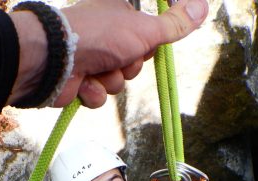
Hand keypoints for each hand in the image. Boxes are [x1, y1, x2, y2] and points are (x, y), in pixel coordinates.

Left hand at [8, 0, 208, 107]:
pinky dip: (95, 92)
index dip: (152, 41)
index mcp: (119, 11)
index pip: (149, 30)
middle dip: (130, 65)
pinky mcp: (80, 80)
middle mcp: (105, 32)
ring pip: (119, 80)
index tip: (149, 43)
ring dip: (111, 80)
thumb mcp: (145, 29)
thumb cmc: (98, 36)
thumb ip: (175, 24)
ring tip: (97, 70)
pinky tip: (84, 83)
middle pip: (136, 59)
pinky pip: (100, 94)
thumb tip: (203, 7)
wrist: (54, 61)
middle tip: (120, 56)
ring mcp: (91, 56)